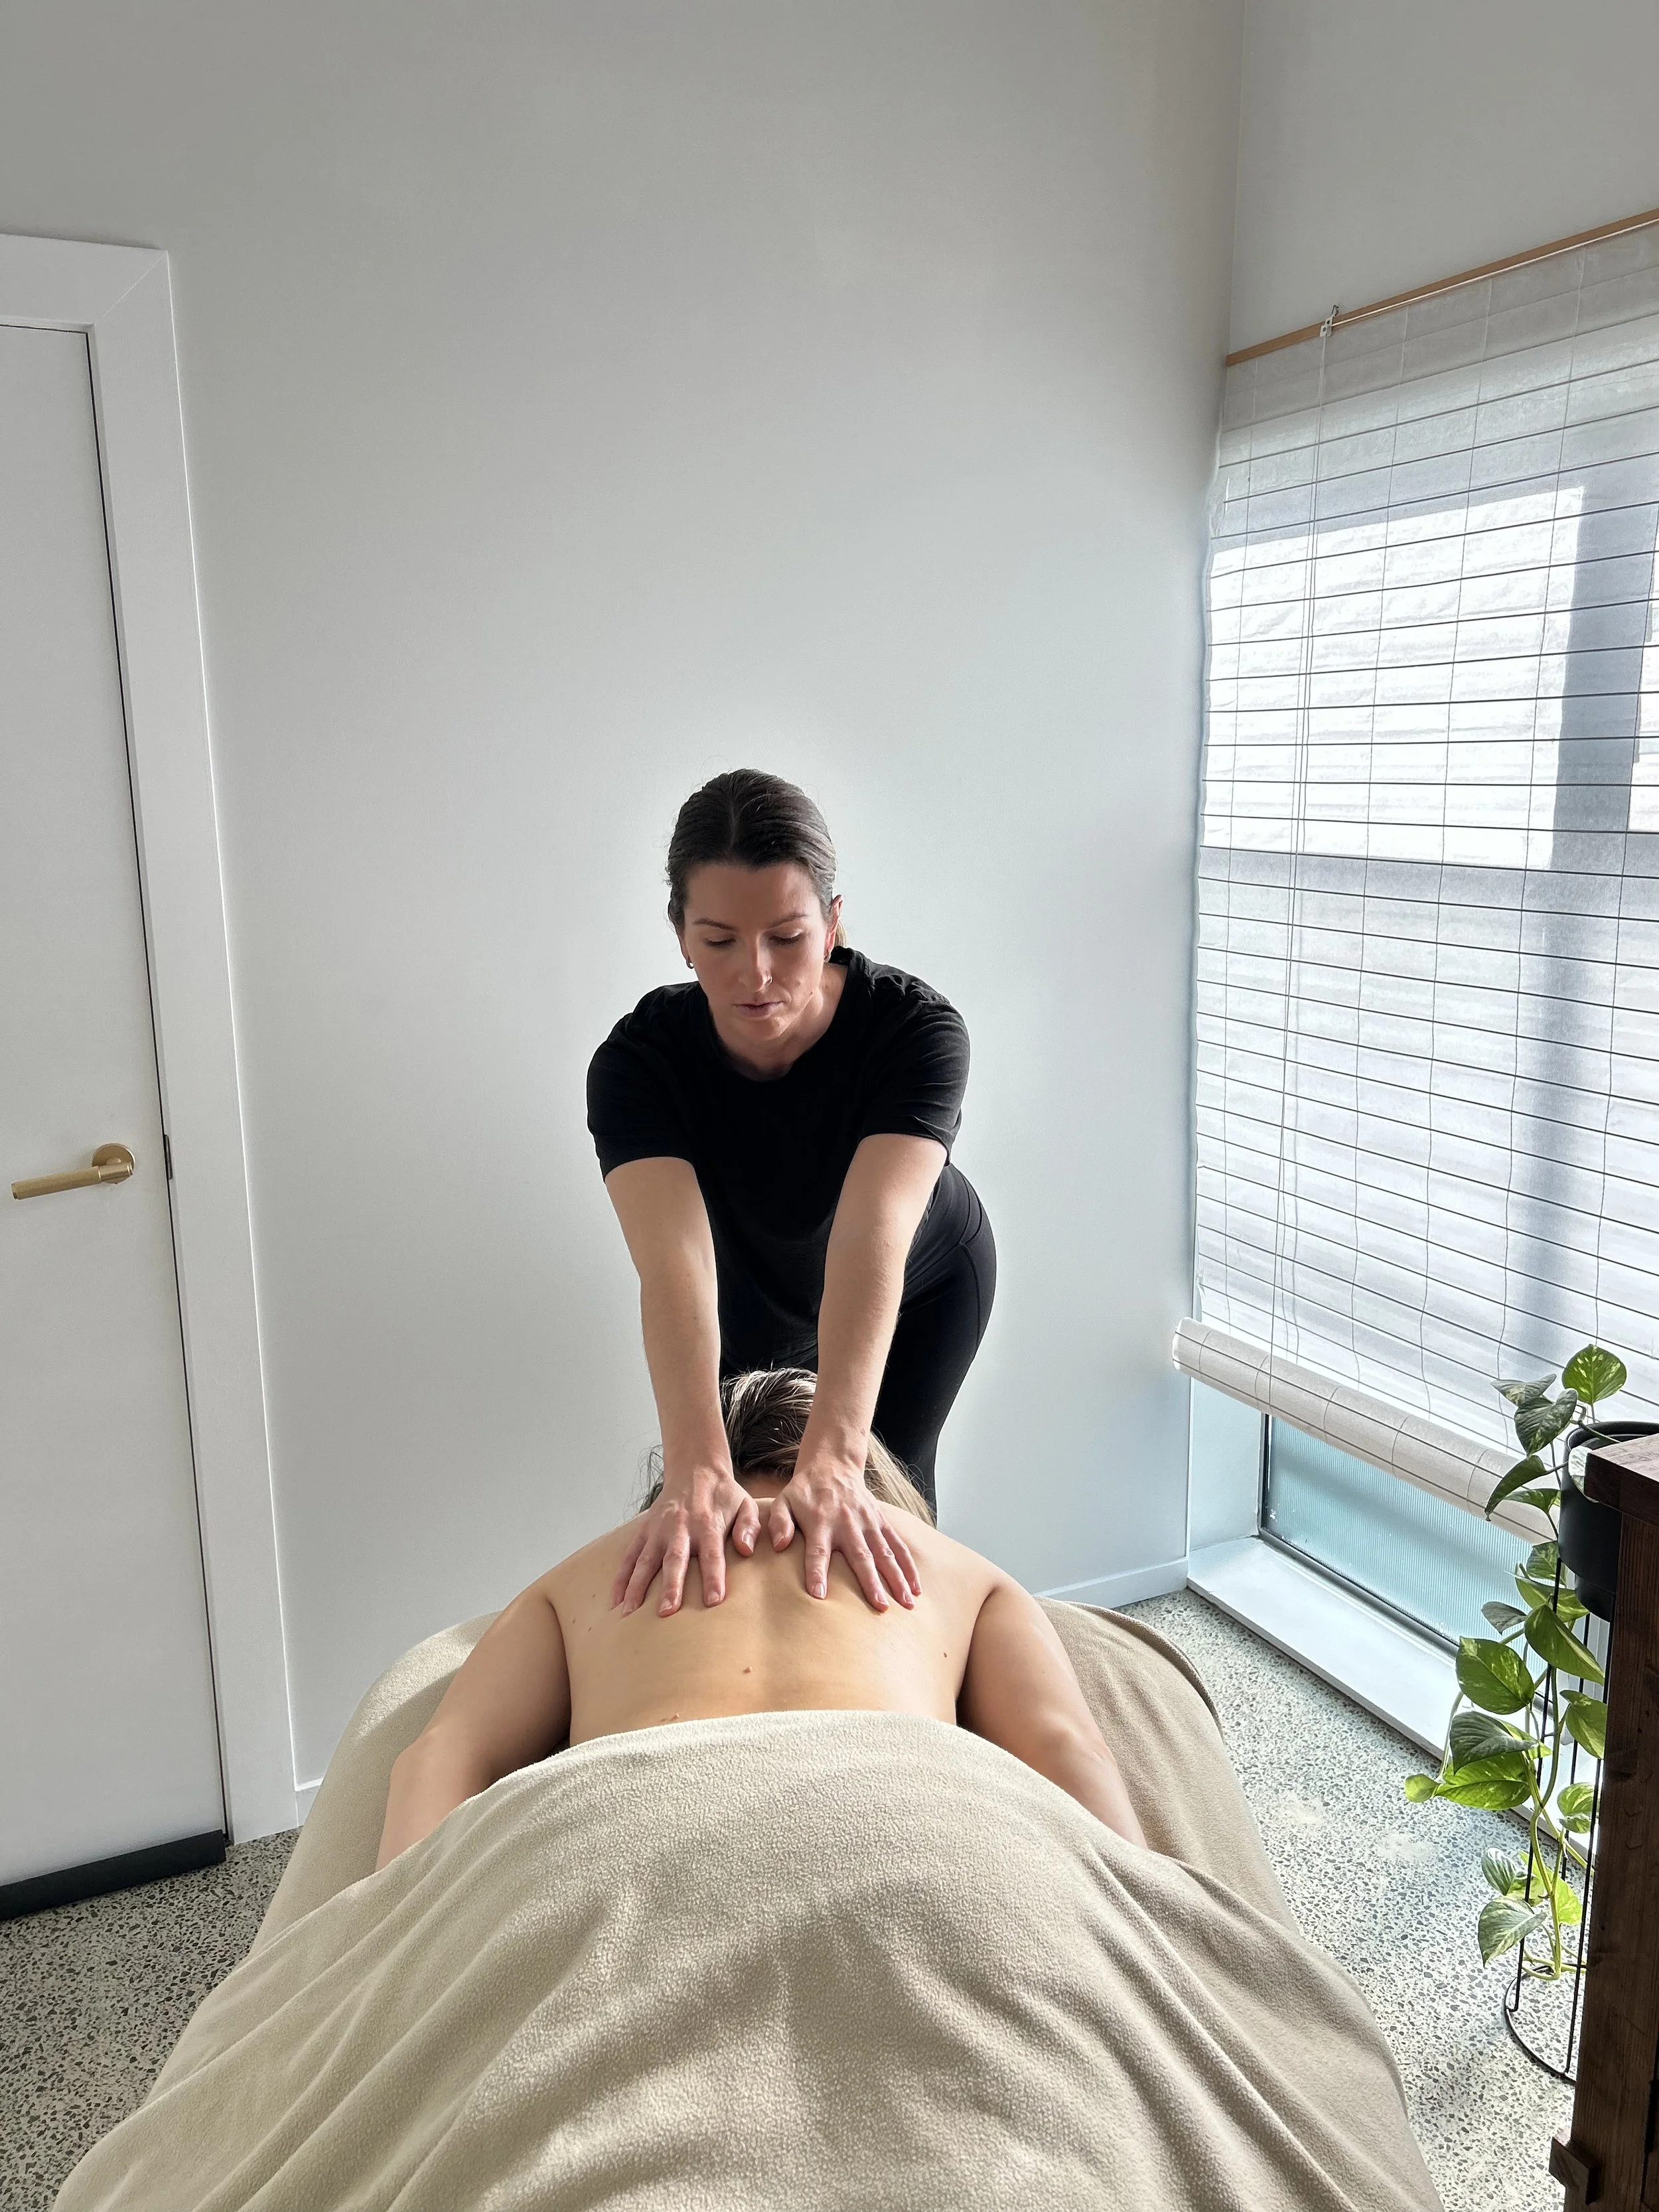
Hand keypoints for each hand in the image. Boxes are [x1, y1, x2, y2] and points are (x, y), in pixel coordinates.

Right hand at [612, 1464, 759, 1616]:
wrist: (695, 1468)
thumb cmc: (723, 1495)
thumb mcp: (745, 1504)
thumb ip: (749, 1526)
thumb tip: (746, 1550)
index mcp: (708, 1524)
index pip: (712, 1554)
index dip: (713, 1577)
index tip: (714, 1601)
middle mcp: (680, 1527)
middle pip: (674, 1559)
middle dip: (670, 1586)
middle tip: (666, 1612)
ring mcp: (658, 1529)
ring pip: (646, 1560)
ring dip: (637, 1586)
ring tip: (629, 1613)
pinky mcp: (644, 1530)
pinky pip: (630, 1555)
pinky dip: (621, 1577)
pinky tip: (616, 1600)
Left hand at [768, 1453, 920, 1611]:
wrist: (833, 1466)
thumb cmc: (804, 1491)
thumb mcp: (784, 1501)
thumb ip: (779, 1523)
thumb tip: (778, 1546)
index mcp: (820, 1522)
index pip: (817, 1551)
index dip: (817, 1572)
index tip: (819, 1595)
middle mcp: (847, 1524)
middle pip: (860, 1557)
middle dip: (871, 1583)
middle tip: (880, 1607)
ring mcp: (867, 1523)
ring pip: (885, 1553)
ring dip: (897, 1578)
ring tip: (906, 1604)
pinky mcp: (880, 1522)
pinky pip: (898, 1545)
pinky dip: (909, 1566)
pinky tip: (916, 1587)